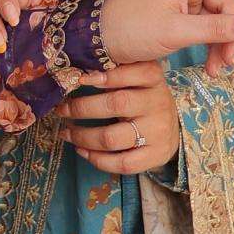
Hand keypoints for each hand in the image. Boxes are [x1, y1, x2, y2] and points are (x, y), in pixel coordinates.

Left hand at [59, 61, 178, 173]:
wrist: (171, 126)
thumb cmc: (143, 96)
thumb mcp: (136, 77)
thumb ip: (114, 71)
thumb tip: (78, 72)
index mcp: (153, 79)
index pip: (134, 72)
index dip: (107, 75)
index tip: (80, 79)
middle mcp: (158, 104)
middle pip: (116, 104)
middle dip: (82, 108)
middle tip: (62, 110)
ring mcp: (157, 132)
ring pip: (113, 138)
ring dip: (83, 137)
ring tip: (66, 133)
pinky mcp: (155, 156)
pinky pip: (123, 163)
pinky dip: (97, 160)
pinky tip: (82, 151)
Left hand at [100, 0, 233, 65]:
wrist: (98, 40)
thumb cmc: (133, 28)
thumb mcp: (177, 31)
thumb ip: (216, 28)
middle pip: (226, 2)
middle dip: (231, 33)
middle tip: (229, 62)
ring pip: (217, 19)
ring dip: (221, 44)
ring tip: (216, 70)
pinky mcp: (178, 15)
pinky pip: (205, 27)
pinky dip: (210, 45)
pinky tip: (209, 67)